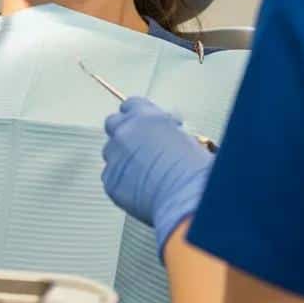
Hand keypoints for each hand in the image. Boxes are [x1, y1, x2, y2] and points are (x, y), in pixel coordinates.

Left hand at [102, 96, 213, 257]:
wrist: (185, 198)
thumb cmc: (193, 169)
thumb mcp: (184, 138)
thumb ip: (166, 130)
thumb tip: (167, 134)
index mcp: (145, 117)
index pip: (131, 104)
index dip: (138, 114)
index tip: (145, 123)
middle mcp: (125, 133)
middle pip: (114, 123)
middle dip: (125, 131)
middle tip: (141, 144)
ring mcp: (115, 157)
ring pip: (111, 151)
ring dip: (123, 156)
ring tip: (143, 171)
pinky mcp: (111, 181)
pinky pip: (111, 176)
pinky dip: (122, 180)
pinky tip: (139, 187)